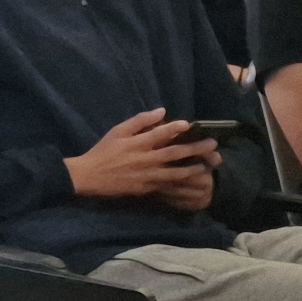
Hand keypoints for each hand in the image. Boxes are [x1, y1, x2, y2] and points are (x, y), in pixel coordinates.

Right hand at [65, 108, 218, 199]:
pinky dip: (180, 185)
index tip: (189, 125)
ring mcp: (146, 176)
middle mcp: (144, 160)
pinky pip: (166, 186)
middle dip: (194, 149)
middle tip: (212, 145)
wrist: (89, 177)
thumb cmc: (104, 151)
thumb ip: (140, 121)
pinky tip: (191, 182)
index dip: (175, 129)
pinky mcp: (145, 189)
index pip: (160, 134)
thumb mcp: (118, 131)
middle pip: (173, 154)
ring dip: (192, 169)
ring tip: (207, 166)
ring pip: (174, 174)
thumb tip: (162, 111)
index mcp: (137, 144)